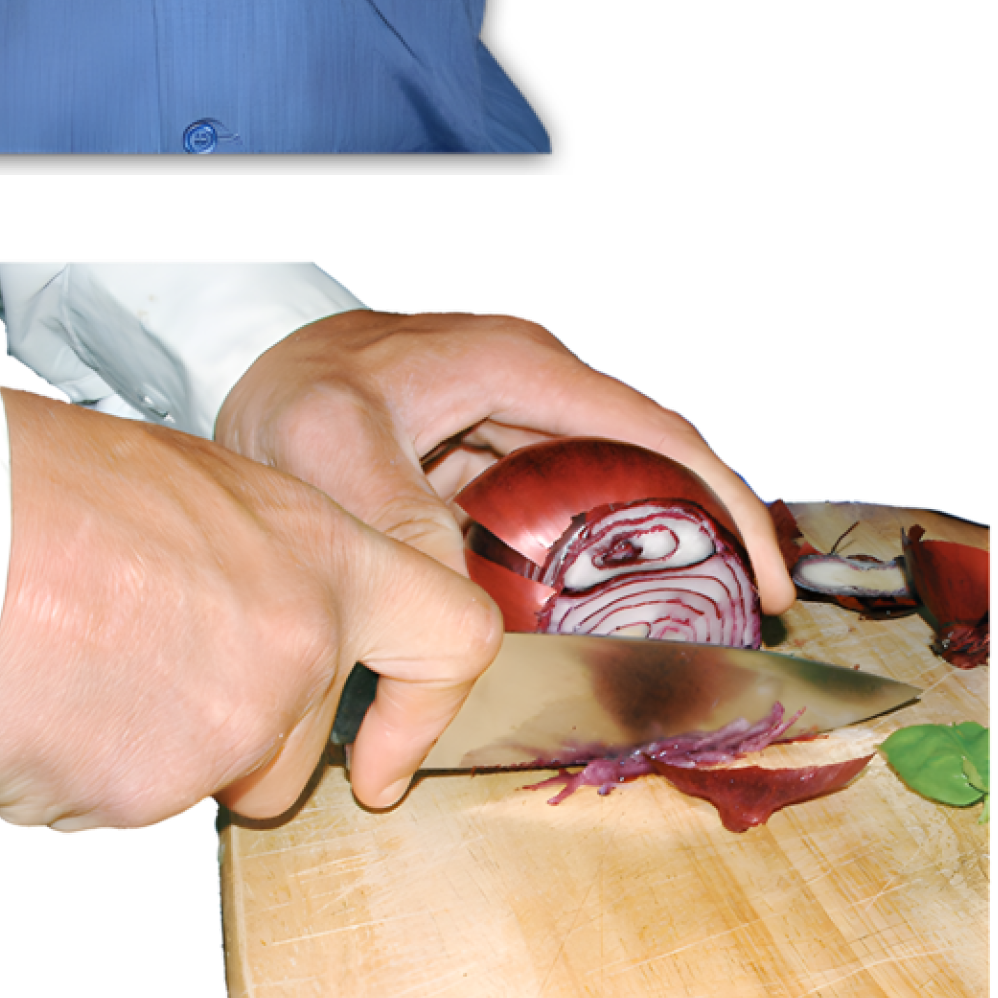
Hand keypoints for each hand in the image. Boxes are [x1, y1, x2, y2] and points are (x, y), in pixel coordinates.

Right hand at [0, 390, 499, 829]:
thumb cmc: (60, 494)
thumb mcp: (213, 493)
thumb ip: (277, 570)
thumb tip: (279, 619)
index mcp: (326, 566)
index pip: (450, 637)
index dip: (425, 706)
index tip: (386, 757)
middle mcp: (296, 657)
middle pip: (297, 751)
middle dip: (236, 735)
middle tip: (148, 661)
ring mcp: (225, 736)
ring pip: (210, 780)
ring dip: (156, 752)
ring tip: (85, 662)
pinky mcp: (144, 799)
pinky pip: (125, 808)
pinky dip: (85, 774)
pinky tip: (45, 701)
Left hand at [216, 308, 799, 617]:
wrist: (233, 362)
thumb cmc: (285, 387)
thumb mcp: (331, 450)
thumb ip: (400, 523)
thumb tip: (463, 613)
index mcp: (520, 368)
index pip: (655, 433)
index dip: (725, 505)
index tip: (765, 581)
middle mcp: (530, 386)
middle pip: (648, 463)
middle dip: (705, 538)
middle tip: (740, 621)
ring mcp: (508, 421)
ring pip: (604, 492)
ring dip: (644, 557)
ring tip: (680, 635)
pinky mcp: (481, 459)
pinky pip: (553, 513)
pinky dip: (578, 567)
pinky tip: (579, 626)